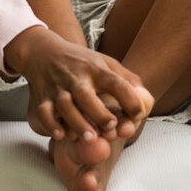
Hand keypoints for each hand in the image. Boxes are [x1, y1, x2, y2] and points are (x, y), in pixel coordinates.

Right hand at [4, 26, 153, 142]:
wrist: (43, 52)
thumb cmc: (81, 62)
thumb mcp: (105, 62)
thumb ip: (127, 79)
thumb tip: (147, 98)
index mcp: (96, 69)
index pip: (115, 82)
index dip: (128, 97)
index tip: (137, 113)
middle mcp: (77, 78)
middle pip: (86, 95)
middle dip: (98, 113)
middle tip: (111, 127)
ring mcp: (58, 88)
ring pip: (65, 106)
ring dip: (77, 122)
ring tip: (91, 138)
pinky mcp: (43, 97)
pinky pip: (44, 112)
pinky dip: (51, 124)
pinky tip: (61, 135)